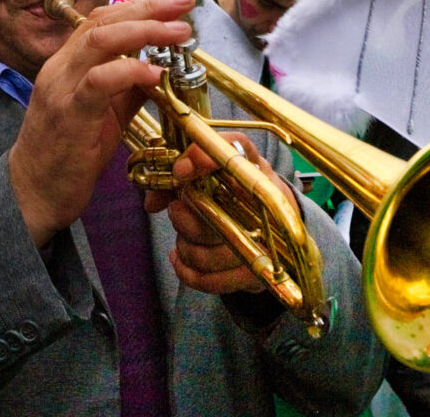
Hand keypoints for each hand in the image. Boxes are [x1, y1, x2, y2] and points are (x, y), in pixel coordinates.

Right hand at [8, 0, 194, 246]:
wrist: (33, 192)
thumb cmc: (69, 151)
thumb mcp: (105, 112)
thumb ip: (129, 86)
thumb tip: (161, 65)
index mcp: (69, 62)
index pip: (103, 19)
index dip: (142, 5)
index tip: (177, 1)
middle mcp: (60, 67)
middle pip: (104, 21)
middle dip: (149, 8)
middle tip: (185, 4)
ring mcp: (61, 88)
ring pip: (99, 41)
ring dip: (144, 31)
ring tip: (179, 32)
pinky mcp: (68, 115)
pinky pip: (98, 82)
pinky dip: (129, 71)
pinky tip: (155, 72)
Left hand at [145, 134, 298, 295]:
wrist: (277, 226)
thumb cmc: (234, 196)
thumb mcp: (209, 180)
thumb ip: (176, 183)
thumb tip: (152, 202)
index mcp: (252, 165)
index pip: (235, 149)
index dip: (203, 159)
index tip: (179, 171)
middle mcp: (266, 198)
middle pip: (218, 213)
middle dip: (186, 218)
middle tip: (175, 210)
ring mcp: (265, 240)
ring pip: (211, 253)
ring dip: (186, 248)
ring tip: (182, 239)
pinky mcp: (257, 272)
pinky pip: (212, 280)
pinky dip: (189, 273)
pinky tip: (180, 260)